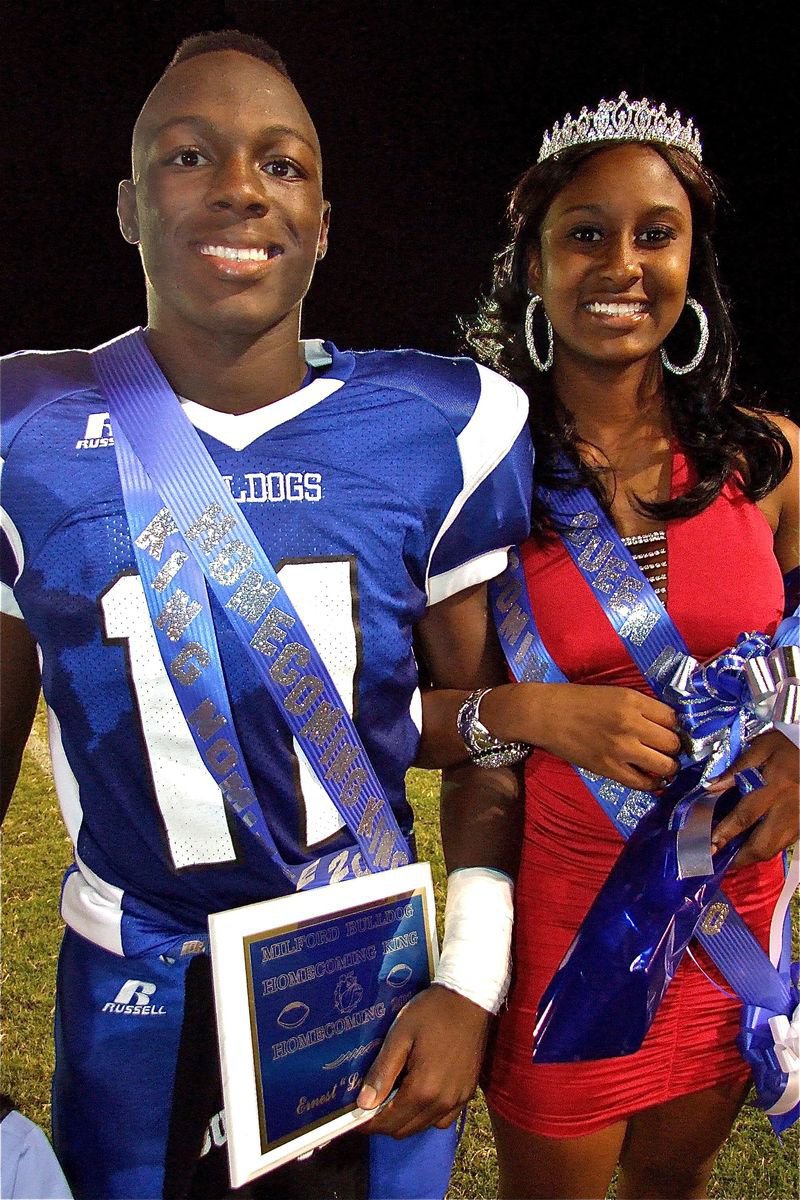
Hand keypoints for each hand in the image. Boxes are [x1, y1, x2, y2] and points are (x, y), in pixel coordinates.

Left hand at [356, 984, 488, 1137]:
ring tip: (392, 1100)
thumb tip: (364, 1103)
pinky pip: (443, 1119)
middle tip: (370, 1106)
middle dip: (384, 1124)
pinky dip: (427, 1117)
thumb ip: (382, 1072)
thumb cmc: (431, 1012)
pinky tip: (420, 1098)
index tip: (354, 1118)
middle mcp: (442, 1102)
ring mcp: (458, 1099)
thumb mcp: (400, 1035)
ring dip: (405, 1121)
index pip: (390, 1122)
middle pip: (406, 1129)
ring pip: (424, 1126)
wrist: (470, 999)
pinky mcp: (468, 1093)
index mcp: (423, 1089)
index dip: (369, 1124)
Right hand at [504, 682, 680, 789]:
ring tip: (661, 763)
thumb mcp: (615, 693)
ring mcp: (621, 750)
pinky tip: (650, 778)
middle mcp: (631, 725)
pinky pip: (643, 783)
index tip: (669, 729)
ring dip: (667, 766)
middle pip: (673, 743)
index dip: (674, 726)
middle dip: (673, 747)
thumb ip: (641, 706)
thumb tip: (668, 724)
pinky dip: (651, 783)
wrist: (546, 715)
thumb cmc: (579, 700)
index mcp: (633, 701)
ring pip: (665, 765)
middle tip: (665, 747)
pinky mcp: (610, 769)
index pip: (673, 718)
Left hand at [708, 730, 798, 866]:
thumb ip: (736, 768)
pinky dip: (770, 848)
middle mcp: (788, 808)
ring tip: (736, 860)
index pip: (745, 816)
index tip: (710, 846)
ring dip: (755, 857)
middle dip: (742, 859)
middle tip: (723, 864)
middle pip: (764, 844)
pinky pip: (787, 842)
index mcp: (773, 787)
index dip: (726, 834)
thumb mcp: (762, 746)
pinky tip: (756, 847)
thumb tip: (710, 787)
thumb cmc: (789, 744)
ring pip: (777, 848)